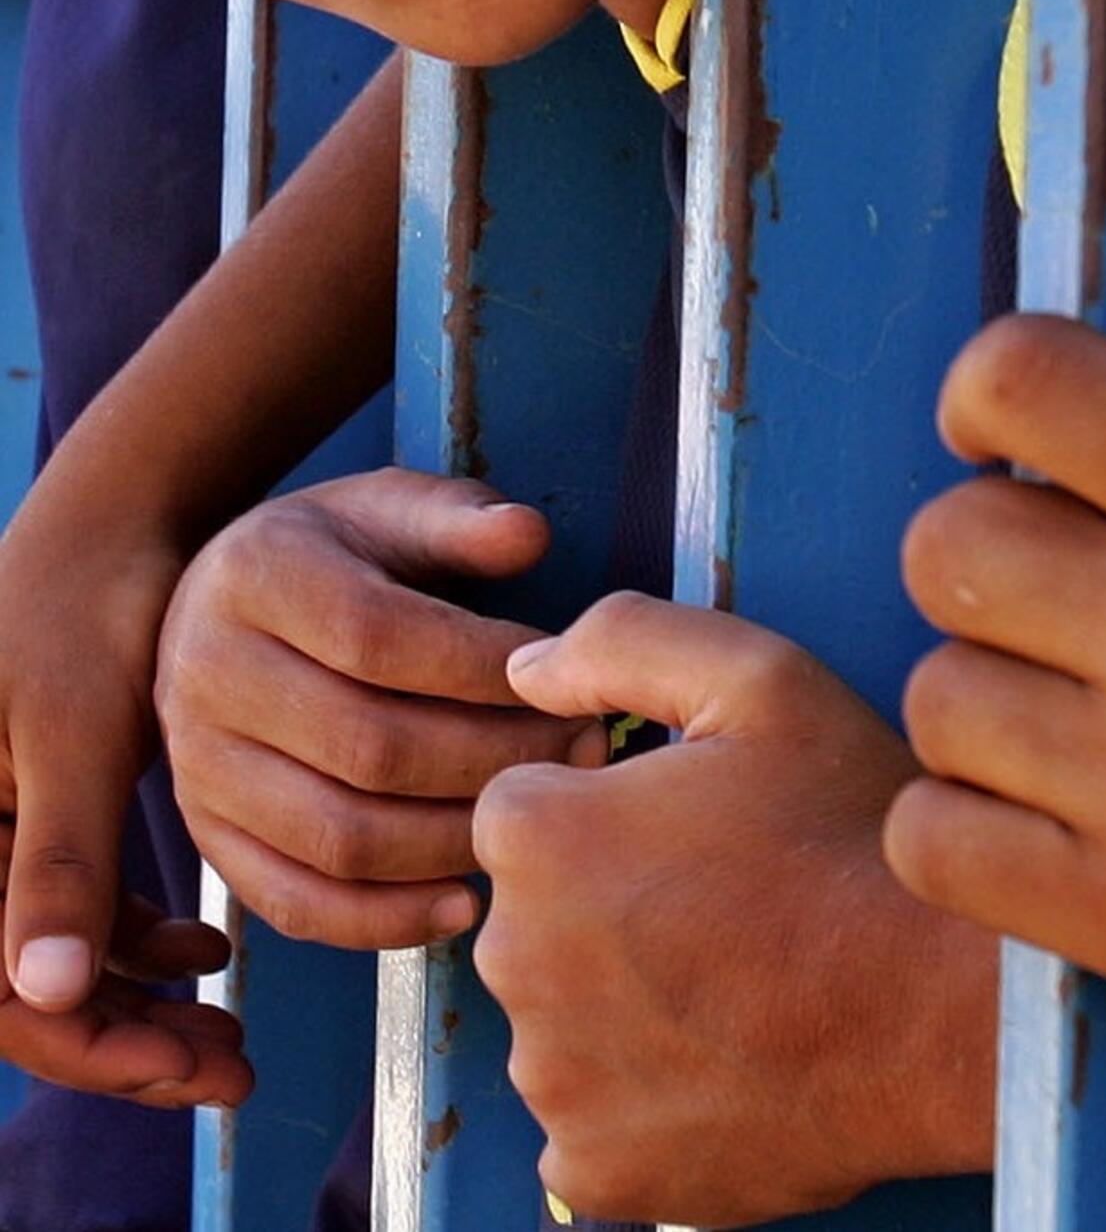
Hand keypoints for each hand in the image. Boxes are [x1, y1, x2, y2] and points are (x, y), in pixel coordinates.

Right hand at [0, 483, 248, 1104]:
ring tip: (229, 1034)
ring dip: (139, 1003)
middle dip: (125, 1041)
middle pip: (26, 993)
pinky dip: (141, 940)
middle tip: (227, 1071)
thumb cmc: (85, 611)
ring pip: (59, 962)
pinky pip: (77, 911)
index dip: (88, 1044)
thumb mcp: (77, 734)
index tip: (185, 1064)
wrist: (115, 531)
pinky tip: (211, 945)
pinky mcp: (43, 819)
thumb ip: (61, 859)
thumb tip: (50, 992)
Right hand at [157, 469, 607, 950]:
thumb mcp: (392, 508)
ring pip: (340, 836)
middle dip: (495, 757)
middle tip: (584, 752)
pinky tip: (467, 902)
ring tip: (538, 813)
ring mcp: (198, 768)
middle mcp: (207, 674)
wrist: (226, 605)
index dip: (486, 669)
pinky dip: (388, 919)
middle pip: (368, 746)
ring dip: (457, 839)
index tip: (568, 681)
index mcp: (256, 576)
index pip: (380, 639)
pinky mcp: (209, 839)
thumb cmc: (340, 555)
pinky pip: (299, 903)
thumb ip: (460, 517)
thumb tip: (528, 535)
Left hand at [475, 593, 998, 1229]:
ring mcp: (553, 1079)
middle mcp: (515, 961)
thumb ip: (622, 638)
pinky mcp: (597, 1168)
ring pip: (559, 1009)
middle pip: (533, 909)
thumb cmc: (852, 832)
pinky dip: (636, 1088)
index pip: (521, 802)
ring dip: (618, 993)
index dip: (604, 802)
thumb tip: (523, 671)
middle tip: (721, 897)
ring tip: (734, 975)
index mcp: (538, 836)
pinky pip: (586, 1111)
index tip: (687, 823)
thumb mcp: (759, 680)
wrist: (946, 1008)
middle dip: (602, 896)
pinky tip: (720, 1053)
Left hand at [885, 105, 1105, 1078]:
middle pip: (941, 548)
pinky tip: (1042, 814)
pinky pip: (933, 842)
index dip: (986, 394)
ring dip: (981, 702)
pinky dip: (960, 829)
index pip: (1023, 380)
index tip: (1006, 438)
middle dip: (979, 562)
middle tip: (1052, 596)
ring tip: (1072, 713)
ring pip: (935, 699)